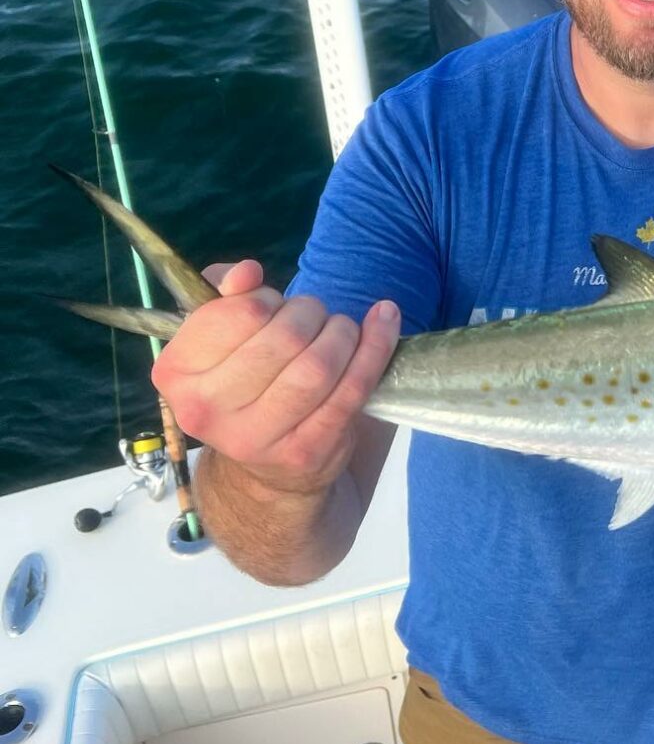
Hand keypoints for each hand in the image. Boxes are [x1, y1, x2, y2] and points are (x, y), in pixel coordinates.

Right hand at [152, 259, 401, 496]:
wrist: (266, 470)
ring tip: (343, 330)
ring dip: (343, 333)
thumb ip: (228, 295)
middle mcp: (206, 410)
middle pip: (284, 338)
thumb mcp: (222, 338)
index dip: (267, 298)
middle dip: (312, 314)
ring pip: (318, 365)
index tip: (276, 306)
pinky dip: (376, 348)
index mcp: (177, 372)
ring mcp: (256, 437)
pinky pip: (352, 389)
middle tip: (316, 318)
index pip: (237, 314)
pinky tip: (385, 322)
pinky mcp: (305, 451)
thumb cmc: (246, 385)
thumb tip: (246, 273)